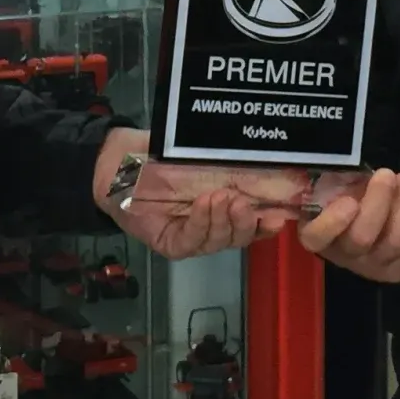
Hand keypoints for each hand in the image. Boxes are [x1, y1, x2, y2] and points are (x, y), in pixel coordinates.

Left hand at [92, 128, 304, 256]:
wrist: (119, 160)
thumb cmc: (161, 155)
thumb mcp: (201, 155)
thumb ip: (230, 161)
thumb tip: (266, 159)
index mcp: (225, 209)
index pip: (254, 223)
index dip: (268, 224)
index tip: (280, 216)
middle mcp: (212, 226)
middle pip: (239, 237)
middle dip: (245, 221)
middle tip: (243, 201)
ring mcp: (191, 237)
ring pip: (217, 241)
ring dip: (223, 220)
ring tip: (222, 197)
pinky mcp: (169, 243)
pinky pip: (190, 241)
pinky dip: (200, 223)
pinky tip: (202, 205)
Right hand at [298, 167, 399, 283]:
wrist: (366, 214)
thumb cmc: (340, 194)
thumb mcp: (327, 184)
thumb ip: (325, 177)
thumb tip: (320, 166)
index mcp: (318, 235)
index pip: (318, 237)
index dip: (333, 223)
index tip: (350, 201)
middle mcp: (345, 255)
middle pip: (362, 238)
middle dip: (379, 203)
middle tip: (386, 174)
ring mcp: (376, 264)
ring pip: (396, 242)